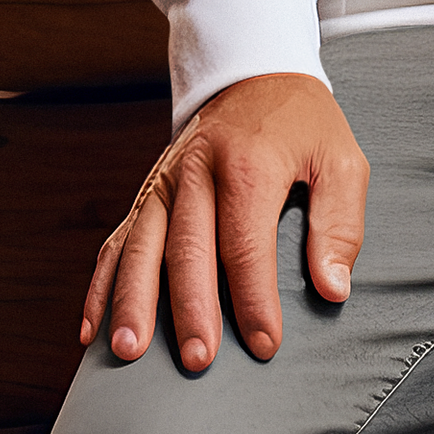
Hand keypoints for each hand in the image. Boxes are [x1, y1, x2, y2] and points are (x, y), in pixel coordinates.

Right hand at [79, 72, 367, 374]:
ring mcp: (164, 182)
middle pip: (187, 247)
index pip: (247, 243)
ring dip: (132, 301)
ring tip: (129, 352)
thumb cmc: (304, 126)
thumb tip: (333, 288)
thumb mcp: (342, 160)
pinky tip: (91, 330)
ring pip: (140, 246)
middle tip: (198, 361)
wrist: (255, 72)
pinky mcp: (146, 193)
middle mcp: (197, 170)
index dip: (254, 299)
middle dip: (189, 309)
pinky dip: (100, 286)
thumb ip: (340, 224)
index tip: (265, 345)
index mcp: (249, 162)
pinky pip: (117, 241)